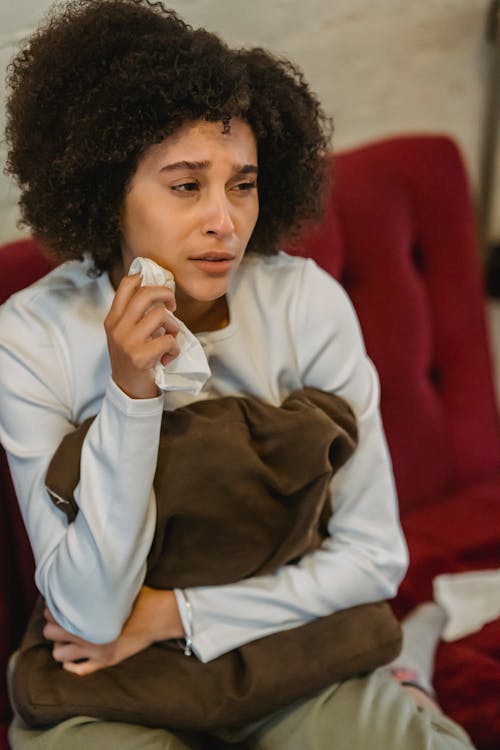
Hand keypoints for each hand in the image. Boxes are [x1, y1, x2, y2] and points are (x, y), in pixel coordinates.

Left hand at [43, 586, 183, 675]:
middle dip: (54, 626)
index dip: (54, 608)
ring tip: (68, 637)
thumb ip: (97, 587)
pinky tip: (73, 655)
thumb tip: (82, 576)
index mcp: (89, 614)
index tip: (59, 604)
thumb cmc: (140, 597)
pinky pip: (79, 670)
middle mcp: (88, 635)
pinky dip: (71, 664)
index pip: (53, 614)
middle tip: (61, 620)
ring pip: (59, 654)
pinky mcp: (105, 661)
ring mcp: (96, 651)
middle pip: (51, 633)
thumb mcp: (116, 588)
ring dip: (61, 645)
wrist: (160, 616)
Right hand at [104, 273, 179, 398]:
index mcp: (113, 319)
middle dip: (166, 294)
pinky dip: (174, 348)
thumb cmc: (132, 358)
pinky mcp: (140, 356)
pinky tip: (168, 356)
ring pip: (161, 315)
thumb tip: (158, 291)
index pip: (127, 284)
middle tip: (172, 305)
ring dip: (173, 327)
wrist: (128, 390)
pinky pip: (168, 340)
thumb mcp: (124, 334)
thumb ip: (135, 314)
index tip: (158, 290)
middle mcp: (118, 327)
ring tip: (170, 338)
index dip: (146, 279)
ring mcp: (128, 342)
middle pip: (146, 294)